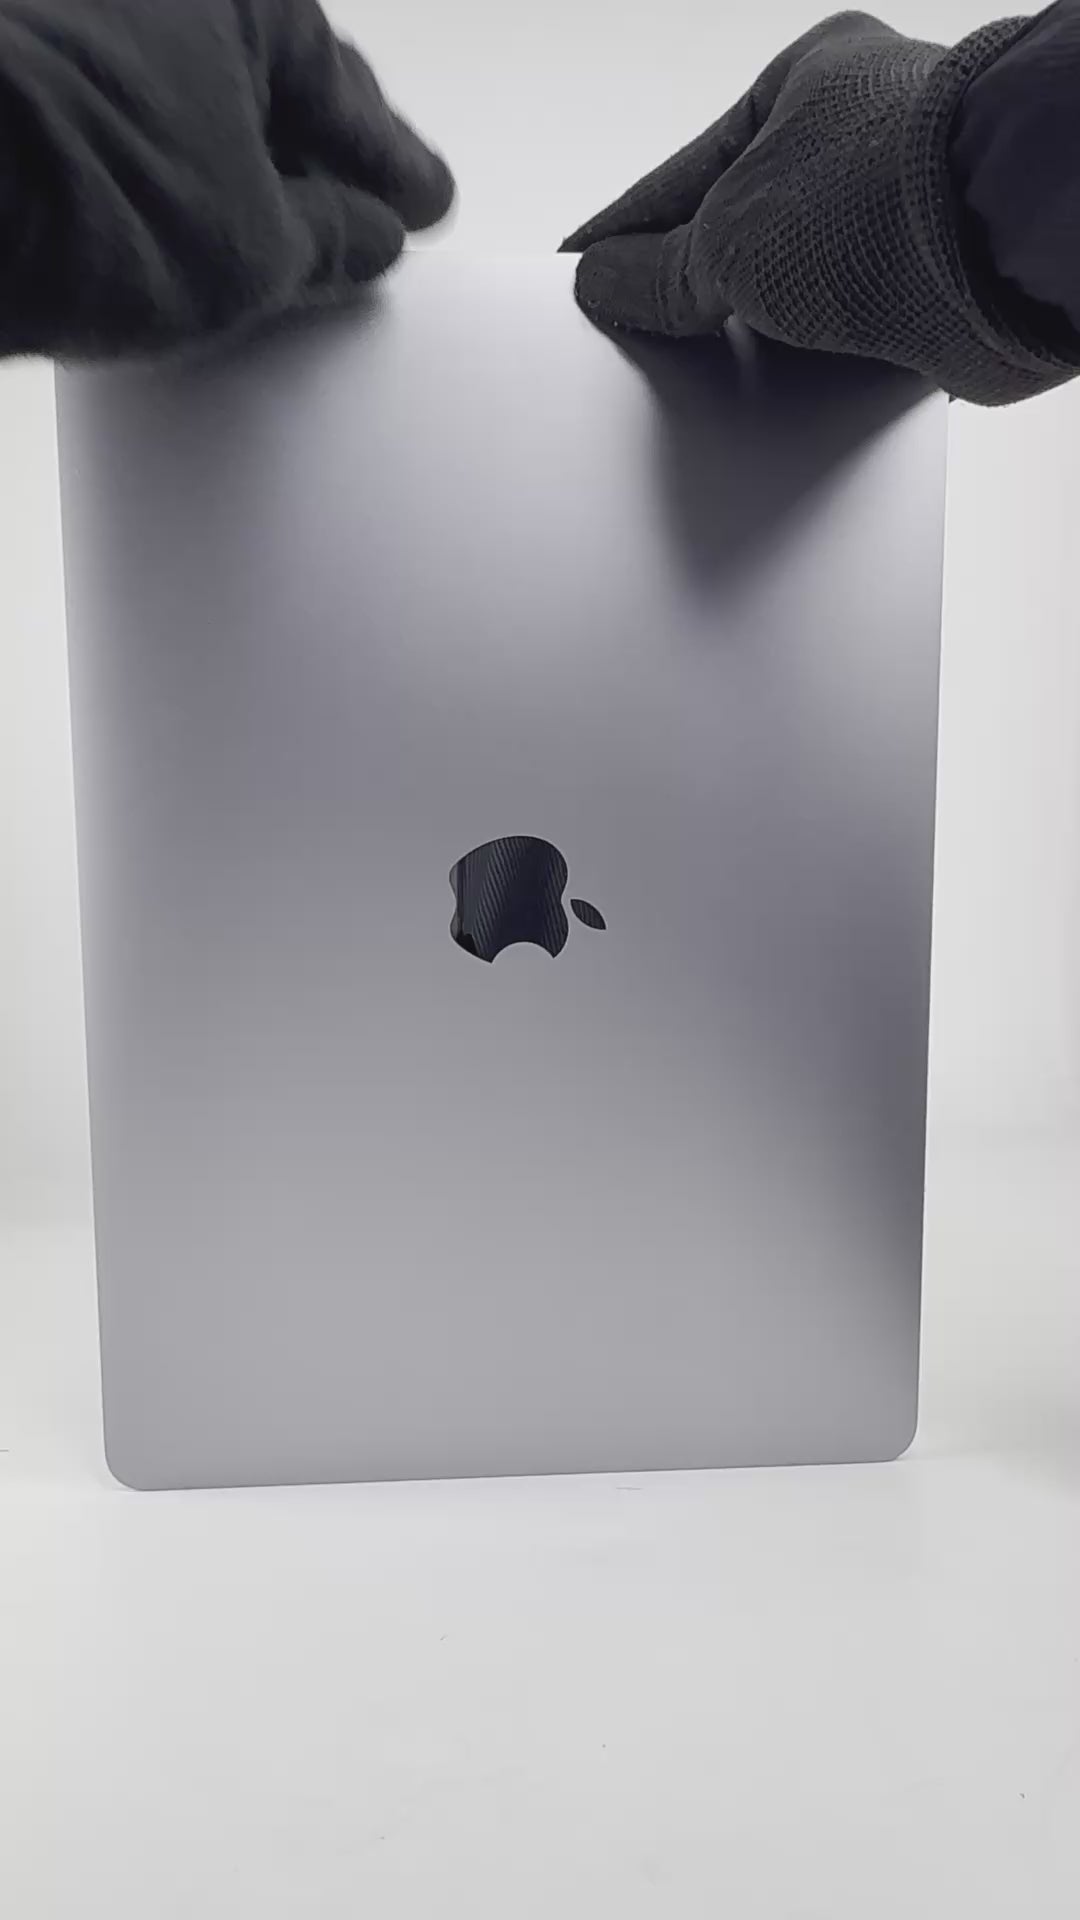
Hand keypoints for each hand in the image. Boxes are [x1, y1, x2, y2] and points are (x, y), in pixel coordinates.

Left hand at [0, 0, 453, 358]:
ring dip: (235, 168)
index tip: (422, 208)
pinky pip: (124, 127)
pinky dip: (163, 173)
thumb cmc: (96, 193)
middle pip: (261, 83)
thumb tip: (367, 236)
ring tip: (271, 246)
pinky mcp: (23, 83)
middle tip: (361, 222)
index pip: (341, 92)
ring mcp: (79, 30)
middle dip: (315, 157)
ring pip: (189, 102)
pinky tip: (177, 230)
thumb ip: (331, 239)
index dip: (391, 164)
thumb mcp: (257, 248)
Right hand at [561, 10, 1079, 405]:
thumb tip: (603, 284)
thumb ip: (659, 273)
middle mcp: (861, 141)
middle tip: (634, 340)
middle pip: (742, 232)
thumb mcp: (731, 238)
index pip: (684, 172)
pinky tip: (778, 398)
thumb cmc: (894, 198)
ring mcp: (902, 214)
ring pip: (797, 289)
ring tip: (706, 381)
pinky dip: (811, 368)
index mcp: (807, 85)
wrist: (1014, 252)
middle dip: (691, 292)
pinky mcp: (933, 285)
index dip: (624, 232)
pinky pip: (846, 335)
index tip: (581, 274)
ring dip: (758, 339)